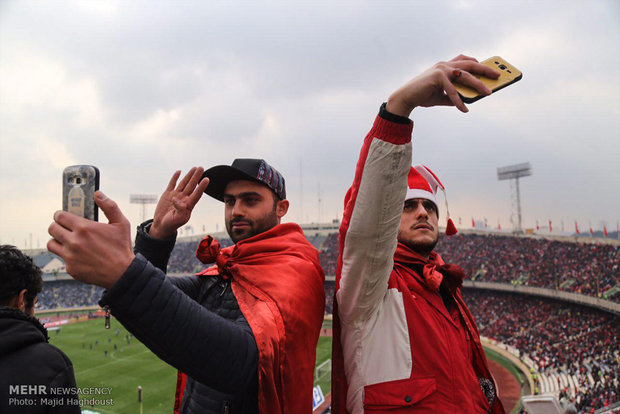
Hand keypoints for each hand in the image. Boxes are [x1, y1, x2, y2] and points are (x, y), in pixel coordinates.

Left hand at [47, 192, 134, 288]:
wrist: (122, 273)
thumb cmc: (121, 247)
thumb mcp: (121, 223)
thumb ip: (109, 206)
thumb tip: (98, 194)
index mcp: (84, 228)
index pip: (59, 216)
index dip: (60, 215)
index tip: (63, 216)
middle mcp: (74, 241)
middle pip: (52, 228)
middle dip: (57, 226)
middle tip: (64, 227)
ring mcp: (70, 256)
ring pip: (51, 244)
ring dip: (57, 240)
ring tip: (66, 241)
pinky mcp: (70, 268)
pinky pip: (62, 259)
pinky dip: (68, 256)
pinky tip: (79, 255)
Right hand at [149, 167, 209, 238]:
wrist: (161, 225)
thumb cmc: (171, 224)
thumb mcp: (178, 219)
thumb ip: (180, 209)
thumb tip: (176, 199)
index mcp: (188, 205)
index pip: (197, 194)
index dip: (202, 187)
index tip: (207, 179)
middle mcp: (183, 198)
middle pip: (192, 185)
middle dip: (196, 177)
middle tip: (202, 168)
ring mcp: (176, 195)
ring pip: (184, 183)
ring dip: (189, 175)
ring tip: (195, 168)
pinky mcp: (167, 194)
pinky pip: (172, 184)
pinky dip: (175, 178)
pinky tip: (180, 171)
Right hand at [385, 54, 499, 116]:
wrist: (405, 97)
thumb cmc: (423, 95)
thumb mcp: (442, 96)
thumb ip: (455, 96)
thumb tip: (470, 101)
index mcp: (445, 66)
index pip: (465, 60)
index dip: (479, 63)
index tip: (492, 68)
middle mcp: (444, 64)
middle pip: (470, 65)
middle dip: (485, 70)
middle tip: (497, 76)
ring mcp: (441, 69)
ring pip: (465, 76)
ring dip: (478, 84)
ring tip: (487, 93)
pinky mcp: (437, 77)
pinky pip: (453, 90)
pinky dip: (459, 100)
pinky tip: (464, 109)